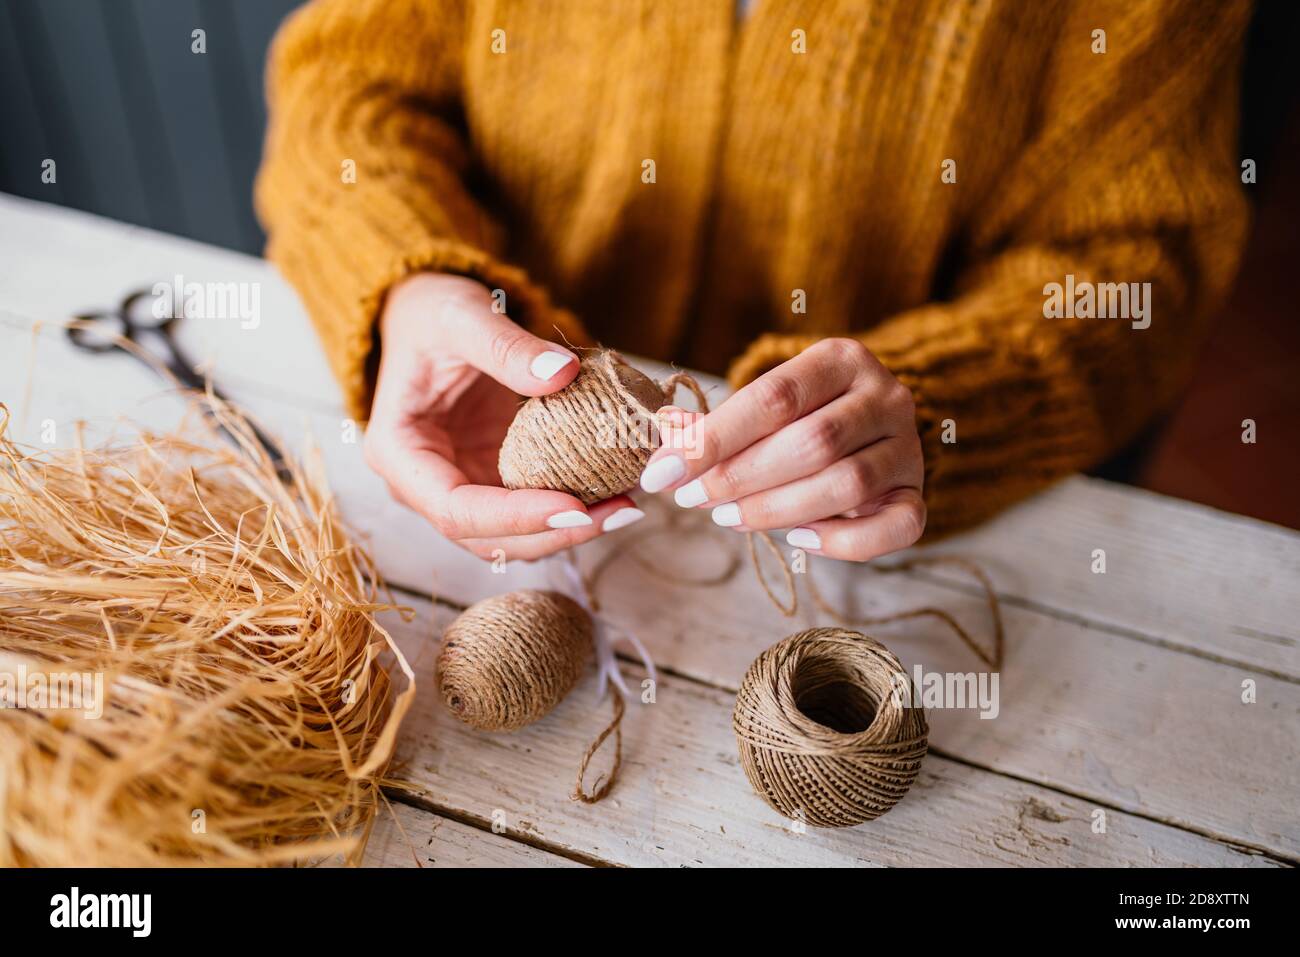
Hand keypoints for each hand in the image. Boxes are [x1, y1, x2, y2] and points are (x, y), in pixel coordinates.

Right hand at [365, 273, 641, 560]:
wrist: (430, 316)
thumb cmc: (431, 313)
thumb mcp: (461, 316)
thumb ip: (505, 346)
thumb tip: (564, 374)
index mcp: (400, 454)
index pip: (455, 511)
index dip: (516, 517)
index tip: (574, 506)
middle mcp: (426, 485)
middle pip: (489, 538)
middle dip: (555, 534)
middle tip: (620, 511)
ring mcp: (462, 488)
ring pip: (515, 536)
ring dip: (570, 530)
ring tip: (627, 506)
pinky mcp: (493, 480)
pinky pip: (533, 508)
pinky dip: (574, 507)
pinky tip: (617, 488)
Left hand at [639, 338, 923, 561]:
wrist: (869, 426)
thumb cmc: (802, 414)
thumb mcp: (764, 404)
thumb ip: (717, 424)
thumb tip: (666, 438)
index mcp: (842, 359)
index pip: (774, 397)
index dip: (714, 439)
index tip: (663, 474)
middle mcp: (886, 397)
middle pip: (813, 443)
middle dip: (741, 477)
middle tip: (693, 500)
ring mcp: (908, 448)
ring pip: (848, 485)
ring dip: (777, 509)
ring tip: (728, 518)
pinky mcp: (918, 495)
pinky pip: (896, 528)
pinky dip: (841, 542)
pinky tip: (796, 540)